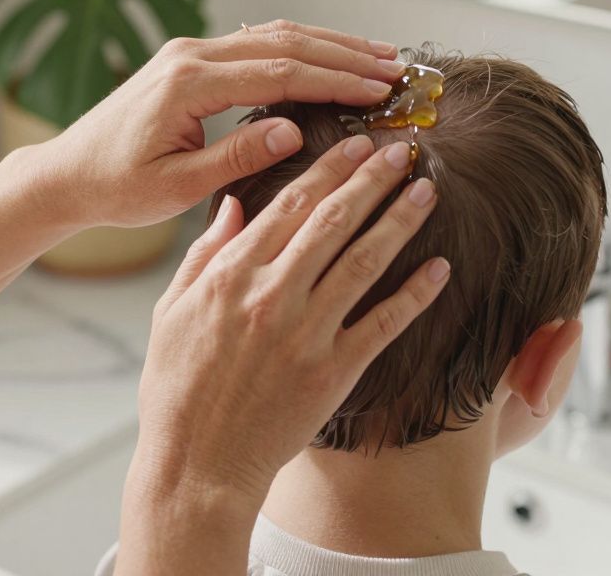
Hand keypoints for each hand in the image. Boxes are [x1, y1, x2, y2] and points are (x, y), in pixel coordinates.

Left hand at [27, 20, 405, 228]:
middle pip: (285, 42)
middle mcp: (190, 55)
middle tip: (396, 68)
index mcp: (188, 84)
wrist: (66, 173)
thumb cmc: (116, 188)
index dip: (335, 80)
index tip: (380, 90)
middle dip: (345, 54)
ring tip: (378, 55)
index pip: (280, 73)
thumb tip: (292, 130)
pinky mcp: (190, 60)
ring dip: (328, 44)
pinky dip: (299, 46)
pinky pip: (255, 44)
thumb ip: (236, 156)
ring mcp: (189, 52)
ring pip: (273, 35)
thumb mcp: (177, 186)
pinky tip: (330, 54)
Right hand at [129, 135, 449, 505]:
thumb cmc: (177, 391)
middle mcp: (270, 297)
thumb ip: (202, 255)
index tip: (355, 144)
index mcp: (230, 276)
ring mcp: (305, 334)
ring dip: (399, 221)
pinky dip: (415, 294)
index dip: (328, 169)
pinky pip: (383, 324)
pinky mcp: (333, 373)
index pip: (288, 205)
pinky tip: (441, 268)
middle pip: (332, 222)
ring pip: (363, 261)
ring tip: (426, 191)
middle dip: (371, 180)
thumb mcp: (169, 313)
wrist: (196, 465)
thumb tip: (232, 206)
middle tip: (401, 150)